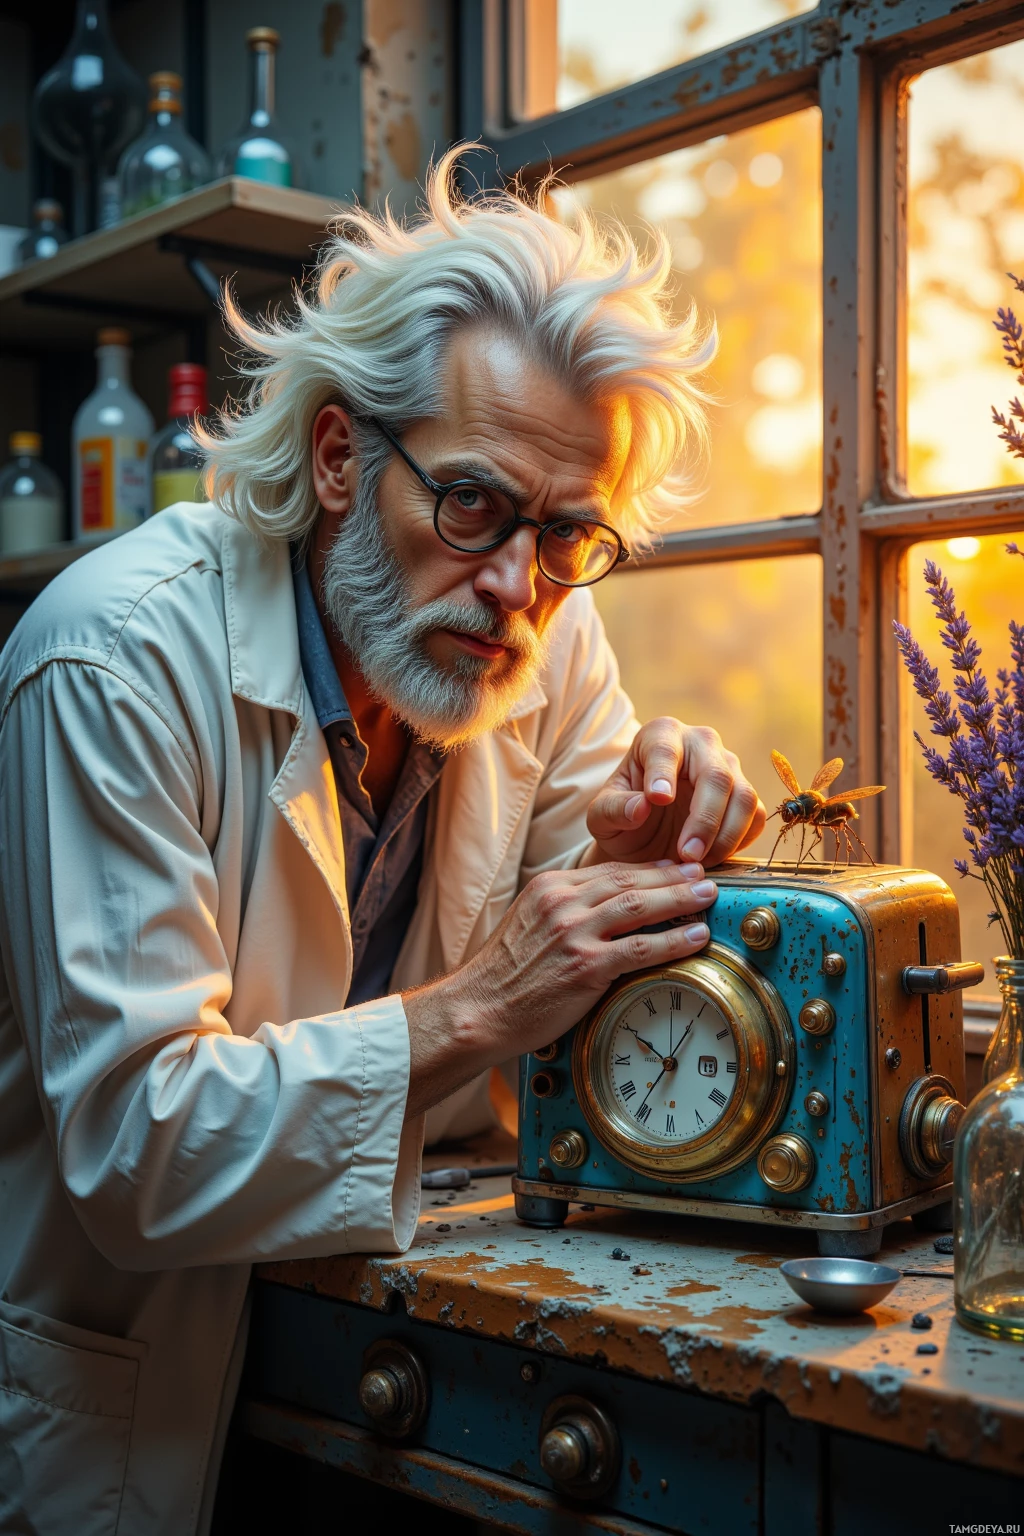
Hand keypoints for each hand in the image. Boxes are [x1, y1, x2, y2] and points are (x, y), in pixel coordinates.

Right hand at [402, 861, 717, 1115]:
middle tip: (704, 874)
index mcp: (550, 888)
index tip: (676, 869)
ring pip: (640, 907)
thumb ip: (565, 910)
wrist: (479, 1009)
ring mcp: (574, 933)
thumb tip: (606, 908)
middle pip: (630, 881)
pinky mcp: (585, 966)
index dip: (650, 869)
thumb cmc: (504, 975)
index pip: (610, 870)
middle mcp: (563, 903)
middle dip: (673, 877)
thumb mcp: (529, 924)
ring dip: (681, 899)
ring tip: (707, 897)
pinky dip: (674, 941)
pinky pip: (641, 949)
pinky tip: (695, 937)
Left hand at [584, 718, 765, 867]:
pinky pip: (756, 817)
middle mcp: (701, 744)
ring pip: (744, 796)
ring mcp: (729, 768)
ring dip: (724, 836)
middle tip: (686, 855)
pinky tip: (712, 859)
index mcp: (660, 735)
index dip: (663, 773)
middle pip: (716, 775)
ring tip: (696, 863)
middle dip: (704, 820)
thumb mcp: (601, 817)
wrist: (643, 837)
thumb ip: (613, 809)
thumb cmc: (621, 817)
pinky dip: (739, 842)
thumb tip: (643, 806)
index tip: (657, 799)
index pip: (665, 749)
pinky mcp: (745, 798)